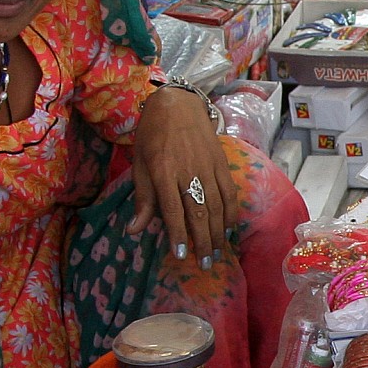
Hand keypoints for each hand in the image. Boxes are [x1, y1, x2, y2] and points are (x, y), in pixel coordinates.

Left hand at [130, 87, 239, 262]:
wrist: (178, 104)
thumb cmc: (152, 135)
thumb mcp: (139, 164)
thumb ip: (143, 199)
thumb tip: (135, 230)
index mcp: (163, 171)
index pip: (173, 209)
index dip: (178, 234)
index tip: (180, 255)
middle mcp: (188, 171)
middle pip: (199, 212)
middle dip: (202, 241)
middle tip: (204, 263)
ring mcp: (208, 167)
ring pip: (217, 206)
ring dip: (218, 233)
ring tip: (217, 253)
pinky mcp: (222, 164)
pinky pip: (230, 193)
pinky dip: (231, 213)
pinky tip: (230, 229)